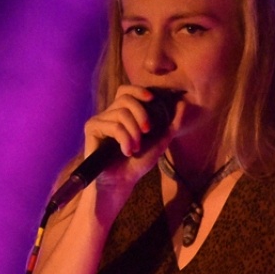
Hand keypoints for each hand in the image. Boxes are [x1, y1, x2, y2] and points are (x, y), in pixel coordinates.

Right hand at [81, 85, 185, 212]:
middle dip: (141, 113)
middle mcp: (109, 114)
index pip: (127, 91)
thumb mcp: (159, 141)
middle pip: (125, 98)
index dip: (139, 90)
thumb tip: (182, 104)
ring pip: (121, 114)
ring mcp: (99, 120)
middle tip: (147, 131)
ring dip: (133, 132)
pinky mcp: (92, 128)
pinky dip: (124, 139)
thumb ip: (170, 123)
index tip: (153, 100)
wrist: (121, 182)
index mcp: (122, 113)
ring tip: (135, 148)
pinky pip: (113, 125)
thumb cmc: (136, 163)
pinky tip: (126, 151)